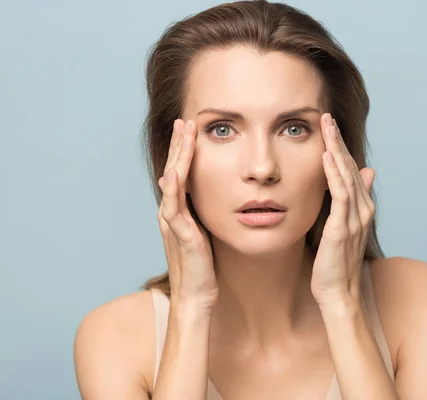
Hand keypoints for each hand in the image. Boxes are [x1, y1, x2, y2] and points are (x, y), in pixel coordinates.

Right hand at [157, 119, 217, 308]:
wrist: (196, 296)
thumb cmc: (203, 268)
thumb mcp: (205, 235)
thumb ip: (203, 216)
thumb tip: (212, 201)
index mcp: (179, 212)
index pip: (181, 174)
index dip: (185, 152)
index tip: (192, 130)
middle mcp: (172, 213)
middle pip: (174, 170)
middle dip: (179, 145)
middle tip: (184, 120)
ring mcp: (173, 223)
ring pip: (172, 181)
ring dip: (178, 156)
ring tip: (183, 132)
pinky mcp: (180, 234)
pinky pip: (174, 206)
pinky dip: (175, 186)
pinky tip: (177, 169)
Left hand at [311, 113, 375, 306]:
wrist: (339, 293)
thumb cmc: (336, 264)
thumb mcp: (344, 229)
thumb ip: (352, 202)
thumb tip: (366, 174)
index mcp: (361, 209)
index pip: (351, 171)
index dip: (340, 148)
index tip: (329, 126)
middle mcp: (362, 210)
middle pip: (350, 168)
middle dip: (338, 141)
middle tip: (327, 116)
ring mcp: (355, 219)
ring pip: (347, 176)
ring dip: (336, 150)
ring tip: (327, 127)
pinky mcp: (343, 228)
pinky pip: (340, 196)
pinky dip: (334, 175)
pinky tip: (326, 158)